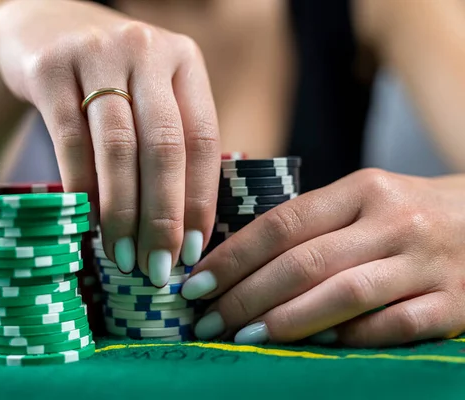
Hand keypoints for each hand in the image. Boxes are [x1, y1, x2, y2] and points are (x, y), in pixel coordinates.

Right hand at [0, 1, 219, 284]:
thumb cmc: (108, 79)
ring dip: (121, 212)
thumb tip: (185, 230)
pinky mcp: (50, 68)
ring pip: (117, 148)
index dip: (198, 200)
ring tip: (122, 257)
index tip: (192, 250)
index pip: (201, 140)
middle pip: (162, 147)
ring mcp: (97, 54)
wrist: (39, 30)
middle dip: (162, 216)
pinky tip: (87, 223)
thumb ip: (171, 141)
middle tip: (157, 267)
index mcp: (183, 60)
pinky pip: (69, 141)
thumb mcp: (149, 94)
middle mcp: (145, 51)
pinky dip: (82, 189)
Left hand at [181, 168, 464, 346]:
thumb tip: (239, 261)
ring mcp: (425, 263)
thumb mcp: (362, 201)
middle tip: (207, 321)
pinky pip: (393, 326)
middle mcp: (393, 221)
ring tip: (243, 337)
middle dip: (246, 295)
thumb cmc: (406, 214)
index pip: (282, 223)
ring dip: (285, 320)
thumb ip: (310, 224)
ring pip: (344, 294)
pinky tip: (313, 347)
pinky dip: (349, 338)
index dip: (233, 256)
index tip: (196, 283)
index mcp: (361, 190)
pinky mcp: (454, 302)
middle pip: (304, 261)